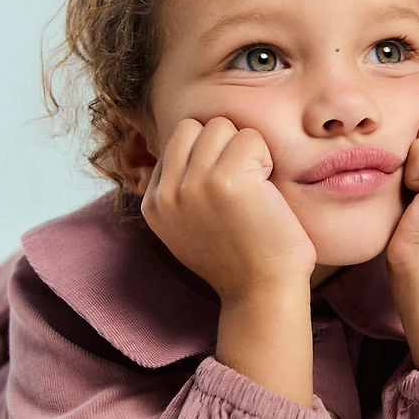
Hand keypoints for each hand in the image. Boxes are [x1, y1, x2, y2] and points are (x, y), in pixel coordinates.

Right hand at [140, 117, 316, 298]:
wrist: (263, 292)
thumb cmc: (238, 258)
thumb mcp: (187, 227)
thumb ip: (177, 190)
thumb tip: (184, 145)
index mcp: (153, 203)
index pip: (176, 140)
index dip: (208, 157)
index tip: (223, 195)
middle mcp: (166, 193)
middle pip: (194, 126)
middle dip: (223, 145)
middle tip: (242, 184)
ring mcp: (193, 185)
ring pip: (220, 126)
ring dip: (245, 150)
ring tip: (254, 187)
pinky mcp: (226, 180)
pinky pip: (250, 138)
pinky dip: (265, 157)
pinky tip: (266, 191)